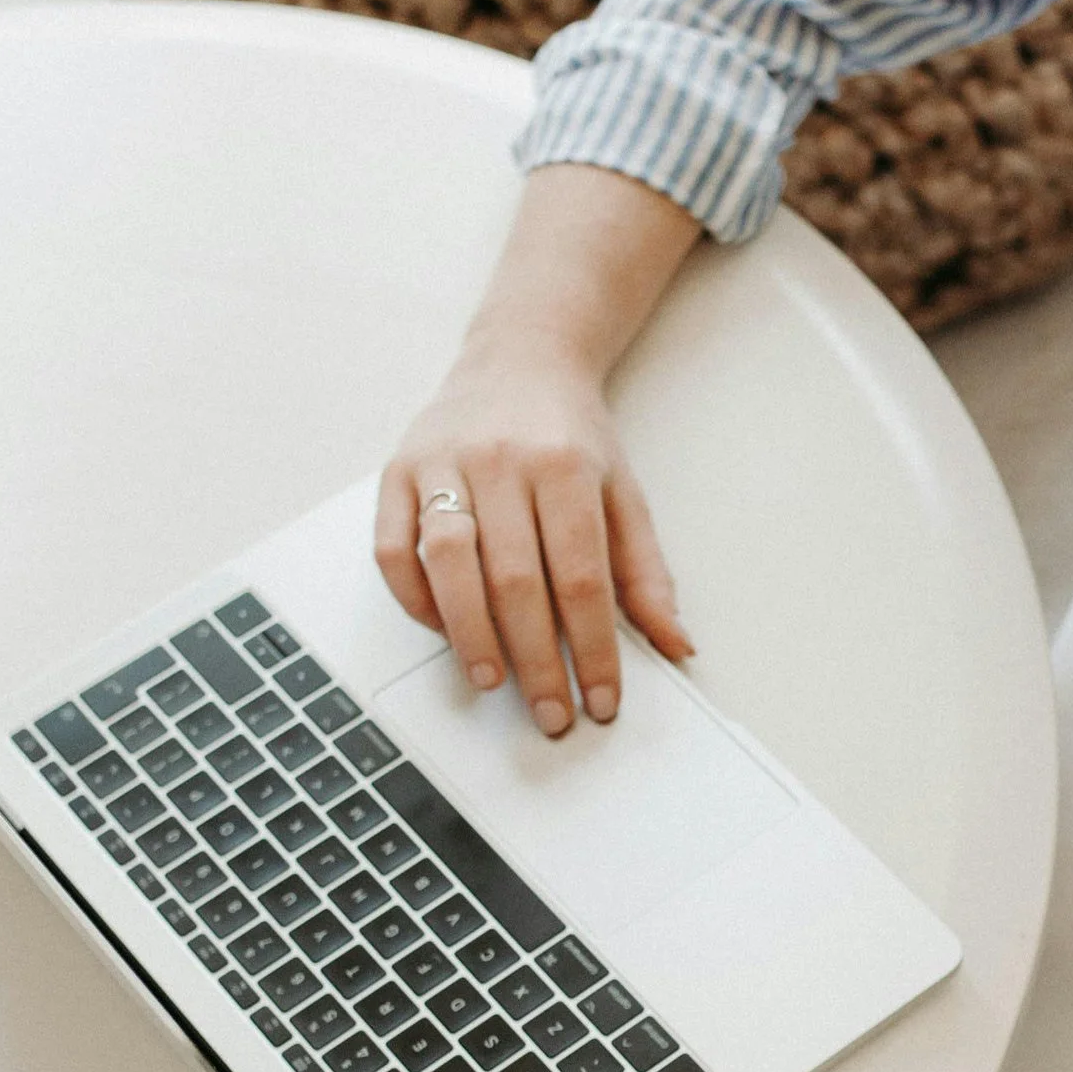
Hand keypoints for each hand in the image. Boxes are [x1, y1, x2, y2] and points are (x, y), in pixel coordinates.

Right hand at [375, 345, 692, 734]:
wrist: (519, 358)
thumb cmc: (571, 435)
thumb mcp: (624, 494)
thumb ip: (646, 574)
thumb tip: (677, 645)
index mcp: (566, 467)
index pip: (582, 578)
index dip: (592, 648)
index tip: (601, 699)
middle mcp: (501, 461)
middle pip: (516, 579)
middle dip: (536, 660)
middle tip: (551, 713)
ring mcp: (444, 464)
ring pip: (449, 564)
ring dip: (470, 634)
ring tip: (492, 681)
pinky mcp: (398, 472)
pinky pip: (395, 547)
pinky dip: (415, 598)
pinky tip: (443, 629)